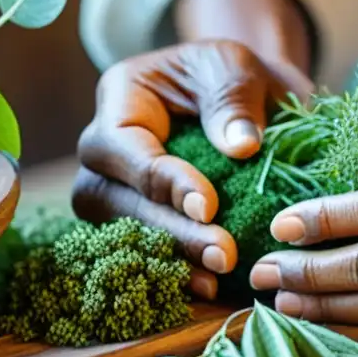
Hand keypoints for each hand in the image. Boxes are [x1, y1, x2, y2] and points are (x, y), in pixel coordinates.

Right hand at [72, 39, 313, 298]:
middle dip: (168, 230)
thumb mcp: (238, 67)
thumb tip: (241, 146)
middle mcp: (107, 149)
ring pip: (121, 234)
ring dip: (169, 259)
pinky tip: (210, 288)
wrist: (250, 97)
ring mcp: (119, 188)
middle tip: (221, 253)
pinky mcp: (144, 220)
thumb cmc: (235, 74)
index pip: (121, 145)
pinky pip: (145, 252)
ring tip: (215, 278)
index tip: (209, 206)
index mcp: (122, 98)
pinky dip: (176, 272)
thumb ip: (234, 99)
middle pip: (114, 199)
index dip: (160, 180)